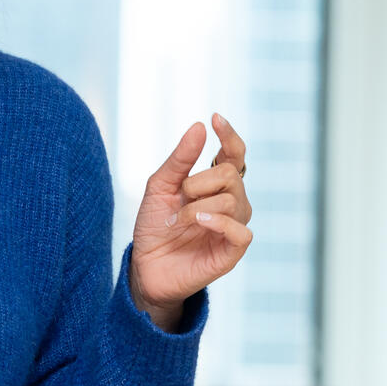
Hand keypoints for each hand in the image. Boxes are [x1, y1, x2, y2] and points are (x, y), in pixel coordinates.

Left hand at [129, 114, 250, 329]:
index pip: (235, 154)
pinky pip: (241, 231)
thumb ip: (180, 159)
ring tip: (178, 220)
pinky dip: (219, 222)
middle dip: (200, 181)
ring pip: (233, 201)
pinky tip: (200, 223)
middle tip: (180, 196)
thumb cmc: (155, 226)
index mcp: (216, 185)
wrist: (145, 267)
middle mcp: (231, 203)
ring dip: (199, 206)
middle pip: (231, 175)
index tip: (215, 119)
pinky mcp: (233, 252)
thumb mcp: (160, 186)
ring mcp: (233, 227)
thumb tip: (199, 127)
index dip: (230, 135)